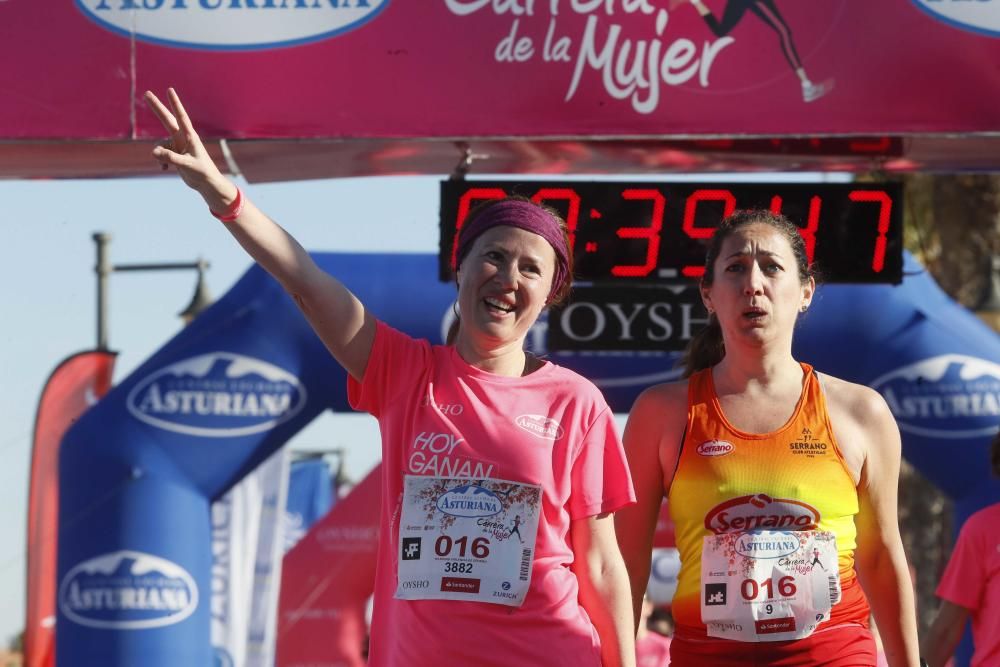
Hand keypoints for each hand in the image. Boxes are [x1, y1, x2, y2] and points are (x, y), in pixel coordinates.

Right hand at [144, 88, 236, 210]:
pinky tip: (165, 169)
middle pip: (167, 119)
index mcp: (190, 137)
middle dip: (157, 107)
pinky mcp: (174, 154)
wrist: (207, 184)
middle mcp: (183, 138)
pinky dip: (161, 161)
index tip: (170, 90)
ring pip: (160, 145)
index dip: (175, 103)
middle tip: (146, 93)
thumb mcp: (186, 165)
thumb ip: (171, 158)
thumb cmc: (202, 173)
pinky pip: (160, 154)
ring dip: (160, 154)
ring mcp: (178, 145)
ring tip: (167, 165)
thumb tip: (154, 152)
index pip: (181, 117)